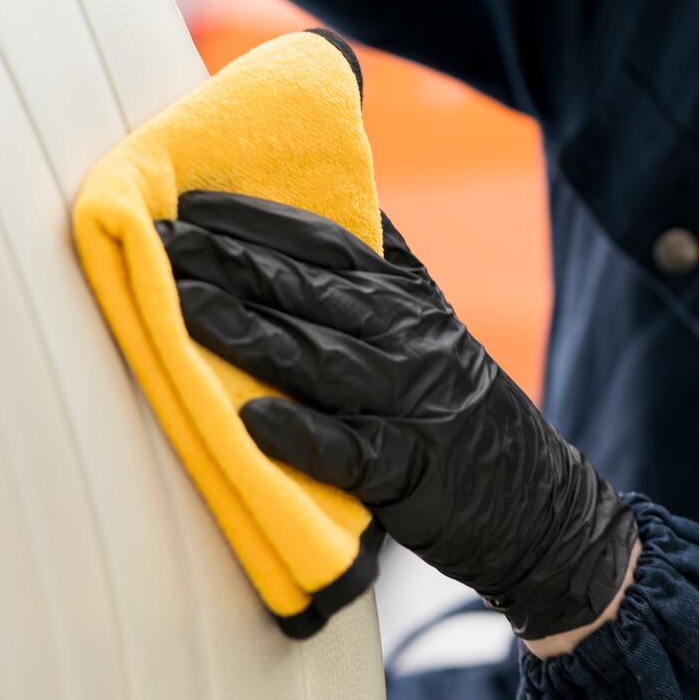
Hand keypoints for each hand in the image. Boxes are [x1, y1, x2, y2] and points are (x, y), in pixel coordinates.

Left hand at [158, 194, 637, 641]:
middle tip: (158, 237)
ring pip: (317, 358)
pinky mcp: (409, 472)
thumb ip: (386, 265)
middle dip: (231, 259)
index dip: (258, 217)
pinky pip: (348, 452)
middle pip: (309, 289)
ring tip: (179, 305)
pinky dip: (301, 434)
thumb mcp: (433, 323)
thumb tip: (348, 194)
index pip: (325, 243)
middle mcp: (408, 339)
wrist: (540, 505)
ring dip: (245, 329)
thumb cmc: (460, 409)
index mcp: (405, 300)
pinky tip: (250, 419)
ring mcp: (409, 404)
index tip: (190, 199)